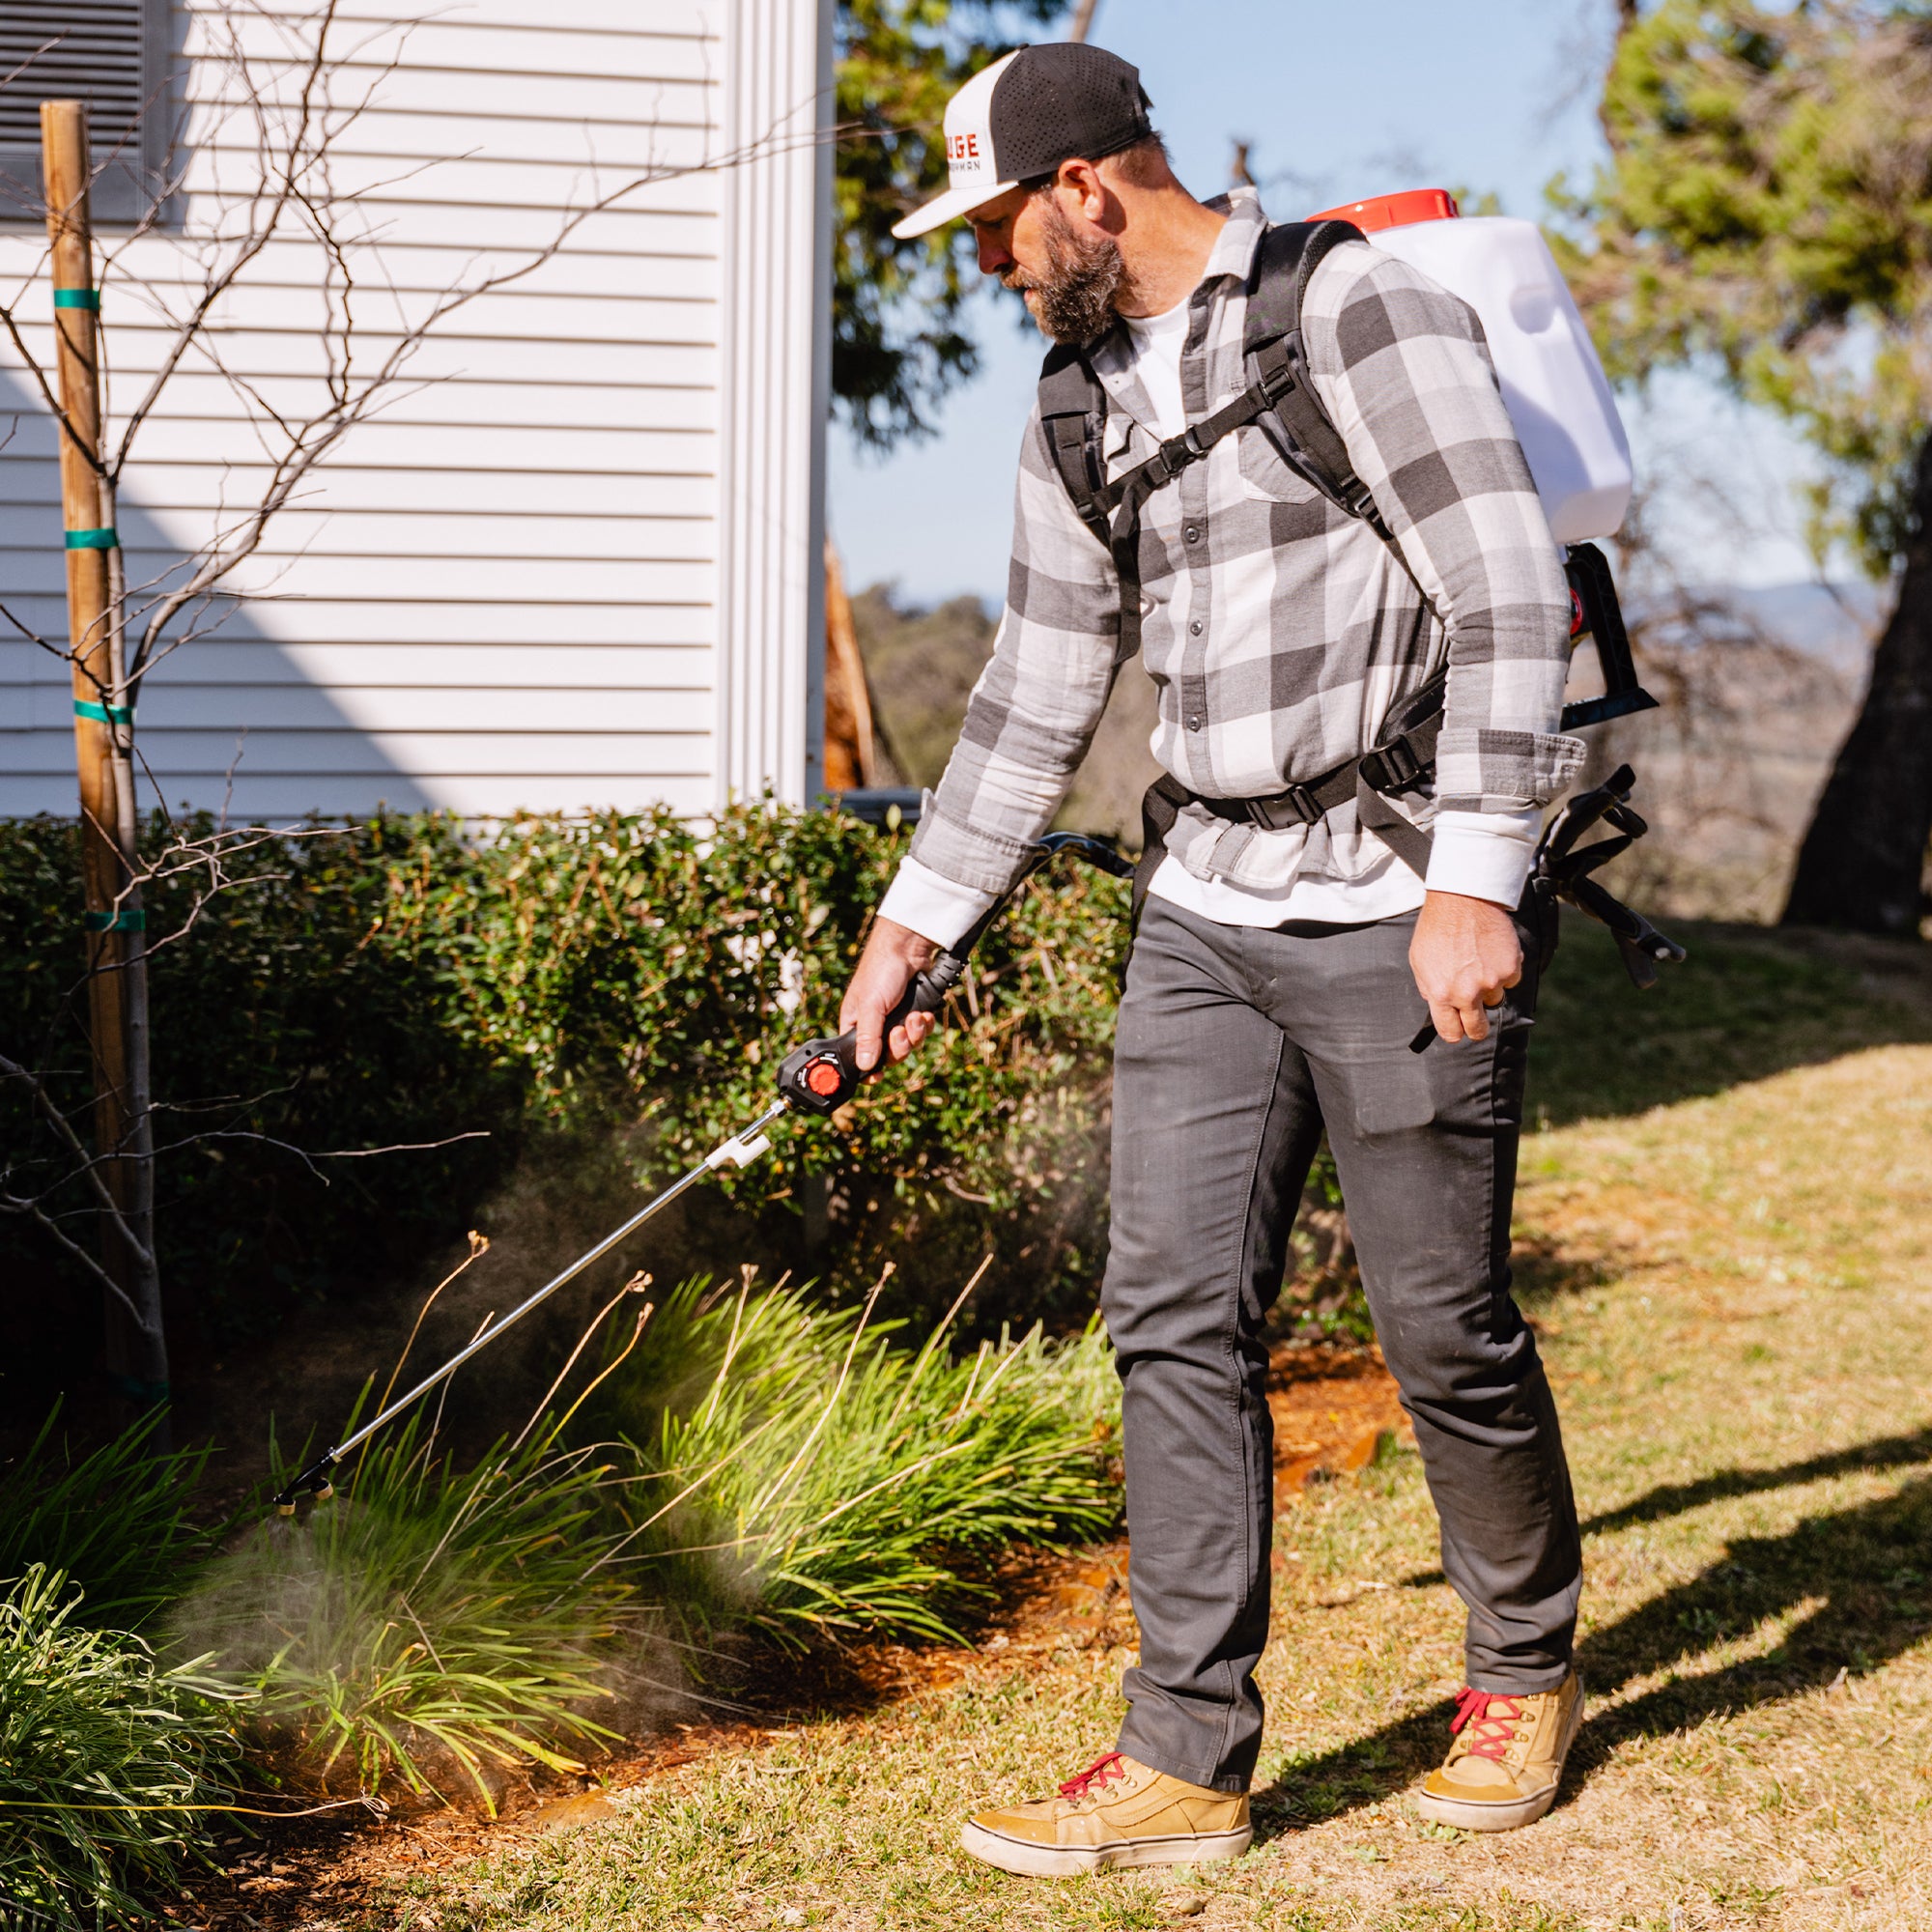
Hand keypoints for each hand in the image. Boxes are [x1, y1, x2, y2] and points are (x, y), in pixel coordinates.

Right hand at [840, 916, 940, 1071]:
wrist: (908, 948)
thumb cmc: (881, 971)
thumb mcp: (871, 1006)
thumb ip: (868, 1038)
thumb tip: (865, 1067)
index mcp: (855, 1026)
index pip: (860, 1058)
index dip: (869, 1069)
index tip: (878, 1076)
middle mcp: (875, 1026)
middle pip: (889, 1056)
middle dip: (899, 1047)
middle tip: (899, 1031)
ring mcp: (896, 1021)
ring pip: (908, 1046)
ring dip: (914, 1034)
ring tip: (915, 1016)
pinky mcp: (914, 1014)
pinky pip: (922, 1032)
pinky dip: (925, 1025)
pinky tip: (924, 1013)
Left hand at [1409, 891, 1521, 1044]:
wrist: (1462, 899)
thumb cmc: (1436, 928)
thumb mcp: (1419, 962)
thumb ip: (1429, 988)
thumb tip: (1440, 1006)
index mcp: (1440, 994)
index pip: (1451, 1032)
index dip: (1454, 1032)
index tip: (1458, 1029)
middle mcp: (1467, 992)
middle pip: (1477, 1030)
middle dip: (1476, 1027)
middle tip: (1475, 1018)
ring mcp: (1492, 981)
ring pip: (1495, 1000)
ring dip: (1488, 989)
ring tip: (1477, 963)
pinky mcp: (1511, 967)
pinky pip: (1510, 980)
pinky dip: (1503, 970)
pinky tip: (1491, 952)